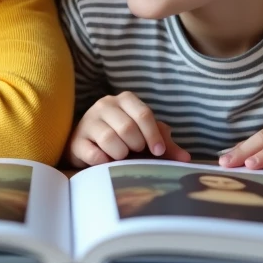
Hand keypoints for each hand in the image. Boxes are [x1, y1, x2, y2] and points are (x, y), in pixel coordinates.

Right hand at [68, 92, 190, 166]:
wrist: (89, 144)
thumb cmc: (123, 138)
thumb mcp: (145, 137)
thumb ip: (165, 145)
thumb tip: (186, 159)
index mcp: (125, 100)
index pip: (143, 114)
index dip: (153, 135)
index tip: (159, 152)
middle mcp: (105, 105)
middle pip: (127, 127)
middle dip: (136, 146)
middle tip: (135, 152)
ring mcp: (88, 121)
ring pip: (109, 139)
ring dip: (120, 154)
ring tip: (121, 156)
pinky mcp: (77, 140)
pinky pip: (93, 154)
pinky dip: (104, 161)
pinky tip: (106, 162)